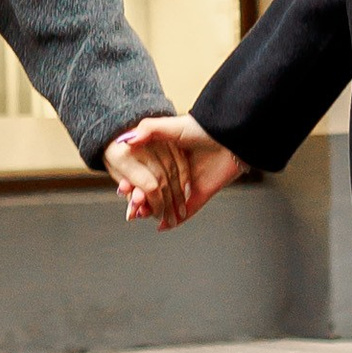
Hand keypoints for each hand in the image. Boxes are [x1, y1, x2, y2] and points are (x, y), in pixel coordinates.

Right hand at [103, 114, 248, 229]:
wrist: (229, 136)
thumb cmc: (201, 128)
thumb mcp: (170, 126)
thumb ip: (147, 131)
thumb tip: (125, 140)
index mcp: (167, 156)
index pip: (144, 174)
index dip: (132, 182)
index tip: (122, 188)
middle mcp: (176, 172)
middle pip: (153, 191)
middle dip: (140, 200)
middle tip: (130, 206)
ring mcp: (189, 185)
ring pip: (167, 203)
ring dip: (153, 211)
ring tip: (140, 215)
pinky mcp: (202, 194)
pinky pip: (187, 212)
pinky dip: (174, 221)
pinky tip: (160, 226)